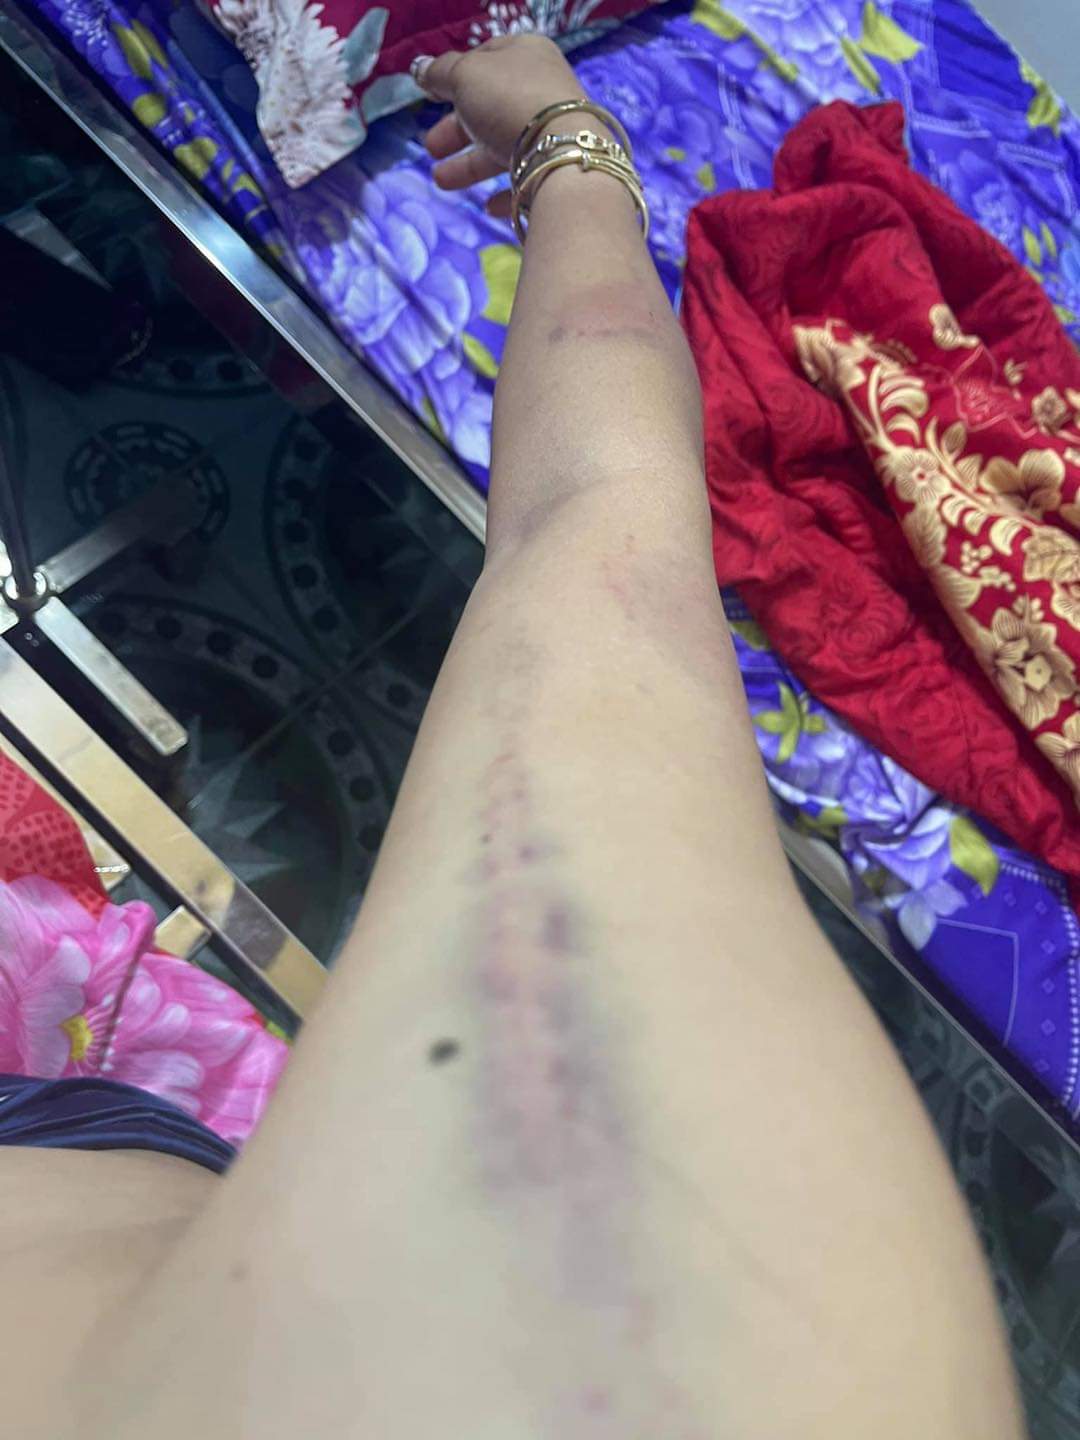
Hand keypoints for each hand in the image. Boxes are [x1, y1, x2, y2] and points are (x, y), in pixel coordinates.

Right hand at [414, 34, 584, 211]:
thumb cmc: (509, 101)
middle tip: (431, 148)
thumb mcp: (465, 75)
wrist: (562, 153)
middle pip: (491, 110)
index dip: (458, 74)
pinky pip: (527, 181)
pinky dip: (505, 192)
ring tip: (441, 180)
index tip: (433, 95)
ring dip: (469, 165)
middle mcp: (543, 91)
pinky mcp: (558, 171)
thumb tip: (420, 69)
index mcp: (527, 54)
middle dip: (456, 130)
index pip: (486, 58)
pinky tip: (489, 206)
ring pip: (504, 147)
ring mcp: (553, 132)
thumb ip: (440, 73)